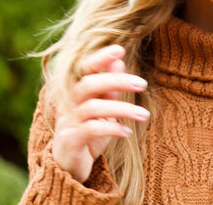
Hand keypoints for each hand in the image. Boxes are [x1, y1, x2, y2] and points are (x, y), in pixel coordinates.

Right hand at [52, 44, 149, 182]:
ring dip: (123, 109)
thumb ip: (109, 86)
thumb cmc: (89, 128)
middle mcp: (68, 101)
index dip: (100, 57)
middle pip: (90, 84)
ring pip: (94, 107)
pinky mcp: (71, 138)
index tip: (120, 49)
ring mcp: (67, 120)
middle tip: (143, 84)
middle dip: (118, 81)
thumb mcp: (102, 105)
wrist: (70, 163)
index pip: (85, 67)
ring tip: (144, 115)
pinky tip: (128, 132)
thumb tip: (119, 61)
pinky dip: (112, 128)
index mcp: (76, 88)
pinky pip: (91, 129)